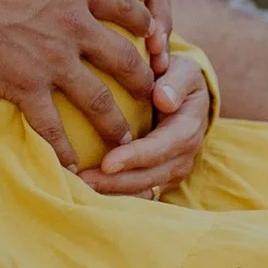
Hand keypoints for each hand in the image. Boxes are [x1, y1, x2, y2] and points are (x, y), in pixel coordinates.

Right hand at [0, 0, 157, 164]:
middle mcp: (73, 25)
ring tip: (127, 141)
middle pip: (124, 59)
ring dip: (117, 124)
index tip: (152, 37)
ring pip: (99, 100)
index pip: (126, 8)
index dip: (144, 23)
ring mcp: (51, 60)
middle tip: (150, 94)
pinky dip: (66, 149)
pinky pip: (53, 126)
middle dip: (141, 79)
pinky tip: (75, 167)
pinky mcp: (24, 87)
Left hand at [81, 54, 209, 198]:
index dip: (135, 157)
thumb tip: (164, 99)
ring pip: (143, 190)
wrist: (188, 100)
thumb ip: (176, 81)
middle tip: (82, 181)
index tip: (107, 163)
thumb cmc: (179, 80)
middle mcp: (183, 156)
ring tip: (79, 189)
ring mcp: (172, 172)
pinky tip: (88, 193)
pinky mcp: (161, 180)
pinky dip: (115, 195)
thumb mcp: (185, 71)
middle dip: (116, 182)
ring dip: (112, 193)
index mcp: (187, 128)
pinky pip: (138, 193)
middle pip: (149, 176)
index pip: (161, 147)